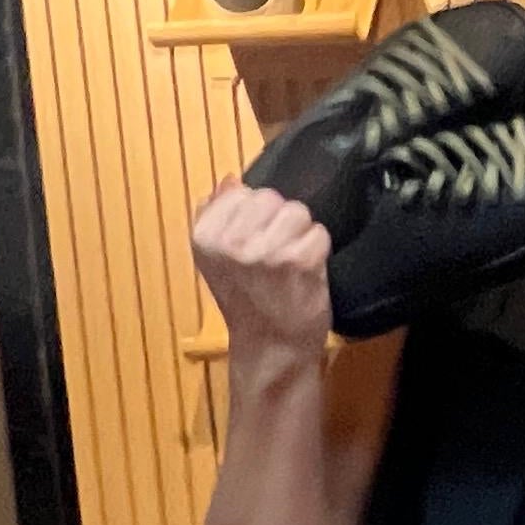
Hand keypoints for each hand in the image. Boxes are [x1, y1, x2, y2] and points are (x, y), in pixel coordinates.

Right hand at [191, 179, 332, 359]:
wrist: (270, 345)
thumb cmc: (245, 299)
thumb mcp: (216, 257)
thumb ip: (217, 215)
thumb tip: (230, 179)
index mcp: (205, 235)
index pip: (241, 191)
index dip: (256, 213)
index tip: (254, 240)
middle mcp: (231, 241)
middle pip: (272, 197)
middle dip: (280, 220)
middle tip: (276, 252)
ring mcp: (267, 251)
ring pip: (298, 211)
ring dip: (301, 234)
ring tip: (291, 261)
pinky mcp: (300, 260)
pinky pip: (319, 232)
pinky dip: (318, 250)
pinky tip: (306, 271)